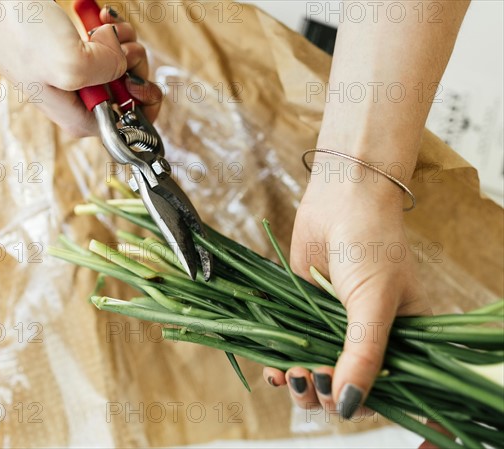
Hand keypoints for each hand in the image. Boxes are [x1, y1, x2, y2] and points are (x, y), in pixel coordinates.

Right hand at [0, 2, 161, 135]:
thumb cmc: (18, 35)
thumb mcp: (70, 64)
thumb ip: (109, 71)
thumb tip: (122, 58)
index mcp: (83, 119)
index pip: (134, 125)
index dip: (144, 100)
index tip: (134, 77)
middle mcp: (85, 101)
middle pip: (134, 89)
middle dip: (134, 62)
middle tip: (117, 42)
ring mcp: (81, 75)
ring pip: (126, 62)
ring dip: (124, 40)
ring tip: (104, 25)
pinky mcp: (78, 51)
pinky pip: (112, 43)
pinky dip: (113, 28)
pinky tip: (100, 16)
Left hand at [264, 161, 430, 421]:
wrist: (342, 197)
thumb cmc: (371, 244)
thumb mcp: (373, 303)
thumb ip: (363, 354)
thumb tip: (347, 405)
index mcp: (401, 338)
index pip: (383, 389)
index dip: (358, 400)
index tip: (336, 397)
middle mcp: (367, 335)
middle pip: (345, 385)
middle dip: (324, 393)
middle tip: (310, 380)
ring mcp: (334, 323)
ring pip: (317, 371)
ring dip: (301, 383)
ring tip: (290, 375)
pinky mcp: (305, 310)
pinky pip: (293, 346)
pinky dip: (283, 362)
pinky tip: (274, 370)